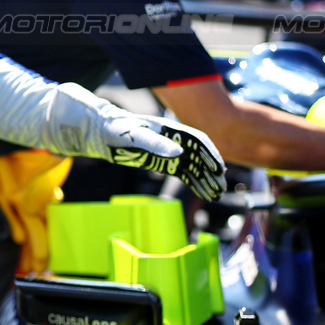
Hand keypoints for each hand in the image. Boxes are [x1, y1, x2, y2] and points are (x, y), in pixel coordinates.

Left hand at [101, 112, 226, 200]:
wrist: (104, 133)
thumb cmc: (119, 130)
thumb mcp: (137, 136)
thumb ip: (157, 144)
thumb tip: (179, 153)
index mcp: (172, 129)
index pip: (198, 141)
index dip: (210, 155)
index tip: (218, 170)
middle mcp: (176, 140)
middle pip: (200, 156)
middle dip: (212, 172)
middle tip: (221, 188)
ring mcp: (171, 151)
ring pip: (194, 167)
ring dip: (206, 180)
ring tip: (216, 195)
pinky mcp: (164, 162)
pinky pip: (184, 174)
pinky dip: (195, 184)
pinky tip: (203, 194)